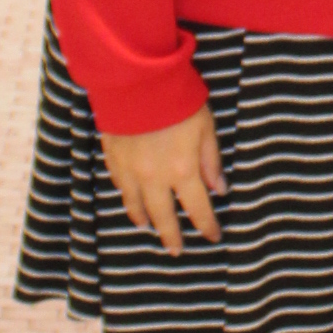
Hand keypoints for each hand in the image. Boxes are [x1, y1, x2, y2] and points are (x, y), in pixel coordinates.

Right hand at [100, 107, 225, 253]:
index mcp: (183, 171)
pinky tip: (130, 202)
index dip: (206, 226)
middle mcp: (155, 179)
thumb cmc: (177, 100)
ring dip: (145, 220)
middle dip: (172, 236)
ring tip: (149, 228)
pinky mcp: (113, 159)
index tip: (213, 237)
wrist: (137, 81)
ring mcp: (131, 171)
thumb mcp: (206, 128)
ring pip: (137, 206)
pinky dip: (127, 198)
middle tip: (176, 250)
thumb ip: (211, 161)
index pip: (198, 209)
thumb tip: (219, 189)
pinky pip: (120, 187)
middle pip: (164, 217)